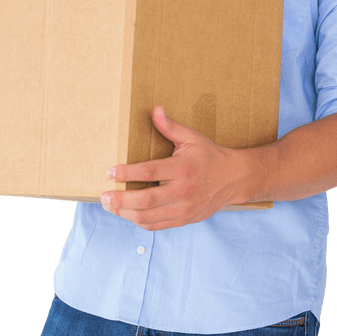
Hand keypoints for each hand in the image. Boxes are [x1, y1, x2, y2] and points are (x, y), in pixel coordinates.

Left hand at [99, 106, 248, 230]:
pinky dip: (138, 221)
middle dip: (120, 200)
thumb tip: (155, 110)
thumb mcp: (192, 138)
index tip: (110, 172)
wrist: (233, 179)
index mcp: (182, 169)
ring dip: (125, 213)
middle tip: (103, 196)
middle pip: (145, 200)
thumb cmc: (209, 156)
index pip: (149, 172)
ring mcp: (182, 208)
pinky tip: (127, 213)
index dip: (127, 173)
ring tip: (110, 205)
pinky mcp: (183, 219)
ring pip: (147, 217)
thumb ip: (170, 127)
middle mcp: (182, 191)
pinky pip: (156, 225)